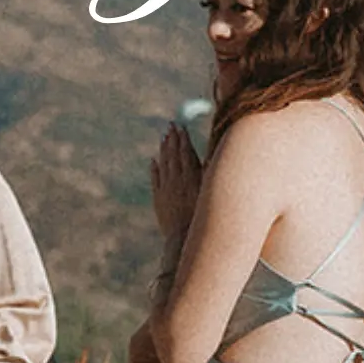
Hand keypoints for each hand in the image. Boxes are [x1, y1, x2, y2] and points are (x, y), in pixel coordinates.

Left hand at [152, 123, 202, 240]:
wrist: (184, 236)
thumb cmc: (204, 216)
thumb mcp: (210, 192)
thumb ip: (208, 173)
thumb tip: (209, 157)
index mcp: (191, 176)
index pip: (185, 152)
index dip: (183, 139)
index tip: (180, 127)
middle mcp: (176, 179)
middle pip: (173, 155)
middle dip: (172, 139)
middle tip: (171, 126)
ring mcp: (165, 188)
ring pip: (163, 164)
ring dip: (163, 150)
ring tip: (163, 137)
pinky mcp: (158, 199)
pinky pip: (155, 180)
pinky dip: (154, 169)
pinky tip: (153, 160)